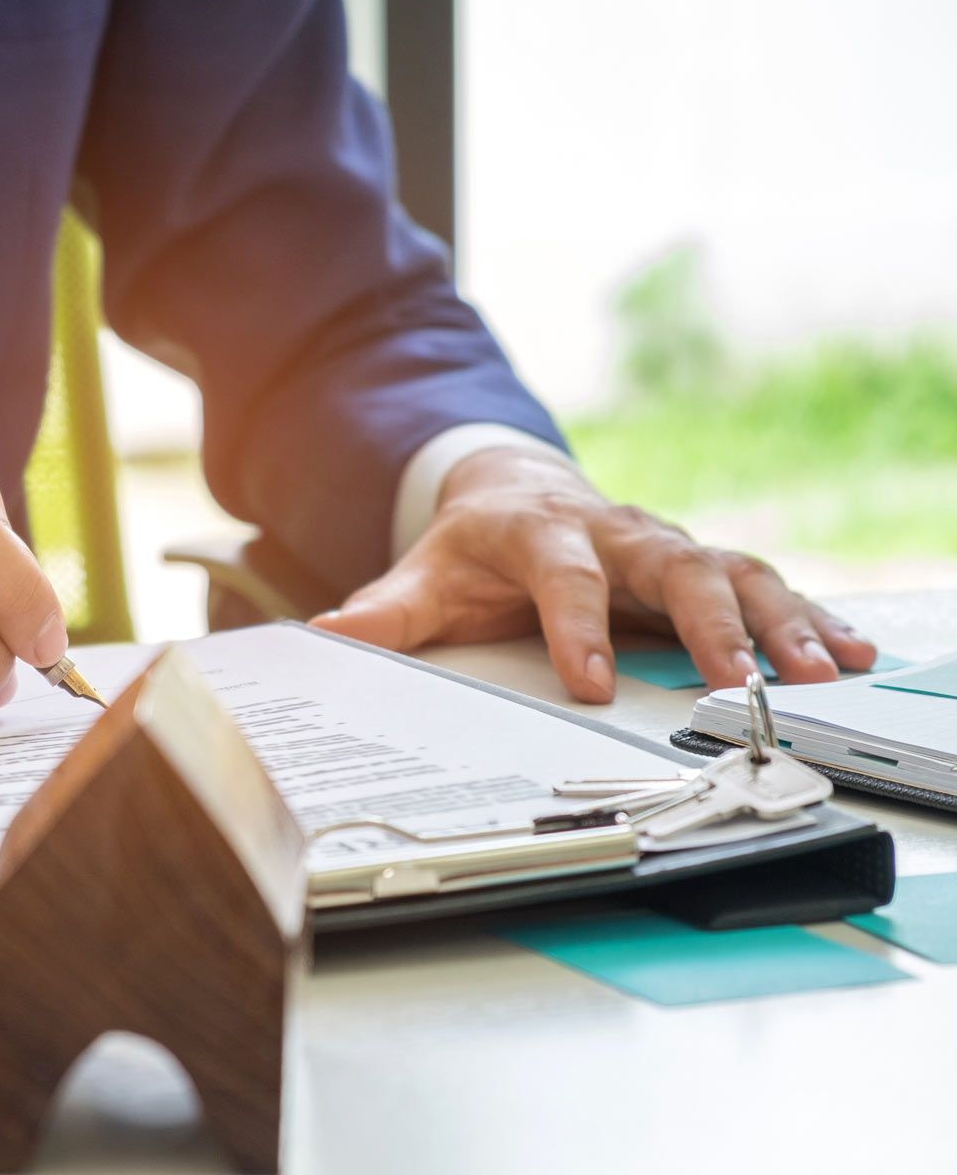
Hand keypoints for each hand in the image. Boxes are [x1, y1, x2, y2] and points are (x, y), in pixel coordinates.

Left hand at [309, 446, 876, 703]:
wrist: (513, 491)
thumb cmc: (471, 546)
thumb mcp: (421, 575)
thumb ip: (382, 612)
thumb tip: (323, 634)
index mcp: (542, 533)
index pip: (563, 577)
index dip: (577, 627)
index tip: (587, 683)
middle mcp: (616, 534)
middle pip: (673, 566)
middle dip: (710, 623)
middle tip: (741, 683)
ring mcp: (665, 548)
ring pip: (734, 574)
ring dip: (780, 624)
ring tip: (819, 675)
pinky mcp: (700, 567)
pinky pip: (765, 588)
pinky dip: (811, 618)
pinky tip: (851, 653)